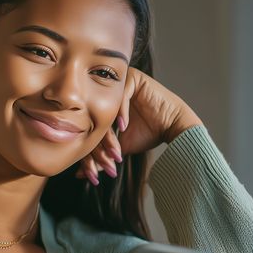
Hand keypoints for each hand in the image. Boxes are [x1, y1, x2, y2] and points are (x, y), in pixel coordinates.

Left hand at [75, 67, 202, 184]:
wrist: (173, 126)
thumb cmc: (149, 135)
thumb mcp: (119, 148)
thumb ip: (99, 156)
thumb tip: (78, 174)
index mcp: (102, 105)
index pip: (91, 126)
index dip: (91, 149)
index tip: (92, 169)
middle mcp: (109, 92)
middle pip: (96, 116)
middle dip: (99, 143)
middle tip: (104, 160)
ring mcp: (120, 83)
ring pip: (106, 106)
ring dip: (108, 129)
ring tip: (115, 146)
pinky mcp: (133, 78)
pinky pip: (121, 95)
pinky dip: (121, 112)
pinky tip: (123, 127)